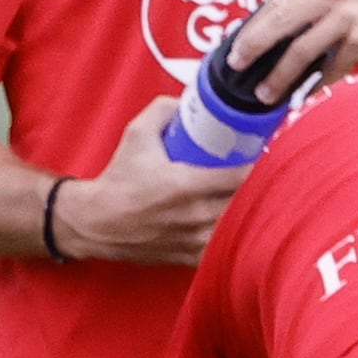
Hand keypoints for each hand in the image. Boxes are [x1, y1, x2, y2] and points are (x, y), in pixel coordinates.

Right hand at [53, 95, 245, 267]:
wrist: (97, 222)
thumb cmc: (118, 179)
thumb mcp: (136, 133)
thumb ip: (164, 110)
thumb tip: (189, 100)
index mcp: (186, 184)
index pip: (242, 175)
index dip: (258, 162)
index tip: (259, 152)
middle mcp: (195, 215)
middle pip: (247, 201)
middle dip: (258, 185)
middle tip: (260, 171)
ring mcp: (195, 240)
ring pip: (240, 226)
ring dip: (248, 210)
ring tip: (250, 195)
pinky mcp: (192, 257)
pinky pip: (225, 247)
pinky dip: (233, 233)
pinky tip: (234, 220)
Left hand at [233, 0, 357, 83]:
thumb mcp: (344, 7)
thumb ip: (311, 17)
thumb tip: (269, 45)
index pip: (274, 6)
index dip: (250, 31)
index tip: (232, 53)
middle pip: (278, 23)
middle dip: (253, 49)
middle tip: (235, 70)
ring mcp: (347, 13)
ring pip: (300, 49)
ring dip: (279, 76)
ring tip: (265, 95)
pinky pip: (328, 68)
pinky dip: (313, 88)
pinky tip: (304, 102)